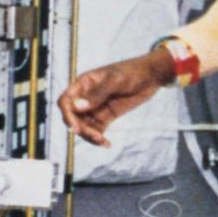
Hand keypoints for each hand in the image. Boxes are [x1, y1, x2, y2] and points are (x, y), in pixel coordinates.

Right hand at [60, 49, 174, 147]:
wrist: (152, 76)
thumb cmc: (132, 72)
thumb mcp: (115, 81)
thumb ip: (97, 94)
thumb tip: (77, 106)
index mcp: (84, 84)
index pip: (65, 101)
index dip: (67, 115)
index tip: (76, 128)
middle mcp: (86, 96)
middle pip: (73, 117)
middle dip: (81, 129)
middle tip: (97, 136)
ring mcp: (96, 107)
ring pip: (84, 126)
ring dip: (89, 136)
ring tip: (103, 141)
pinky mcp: (106, 116)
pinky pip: (96, 130)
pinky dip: (98, 138)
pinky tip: (107, 144)